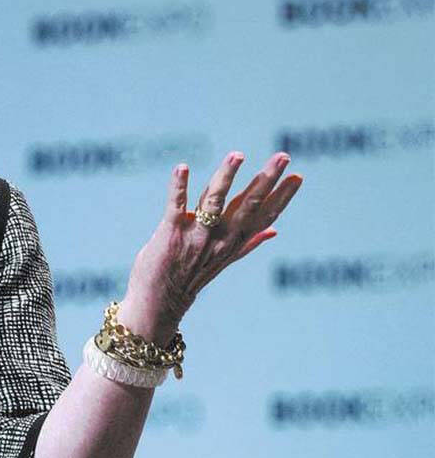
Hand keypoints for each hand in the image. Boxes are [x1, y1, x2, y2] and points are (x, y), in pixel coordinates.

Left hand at [118, 151, 303, 345]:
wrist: (158, 303)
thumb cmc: (189, 276)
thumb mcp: (225, 259)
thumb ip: (249, 242)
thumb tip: (276, 231)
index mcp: (235, 242)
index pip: (265, 217)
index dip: (283, 197)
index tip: (298, 176)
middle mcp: (220, 239)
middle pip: (248, 205)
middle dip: (266, 179)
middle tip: (283, 156)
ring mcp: (196, 235)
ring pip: (215, 201)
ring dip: (226, 177)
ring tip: (238, 155)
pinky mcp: (170, 233)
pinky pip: (175, 206)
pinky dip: (179, 186)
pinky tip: (182, 167)